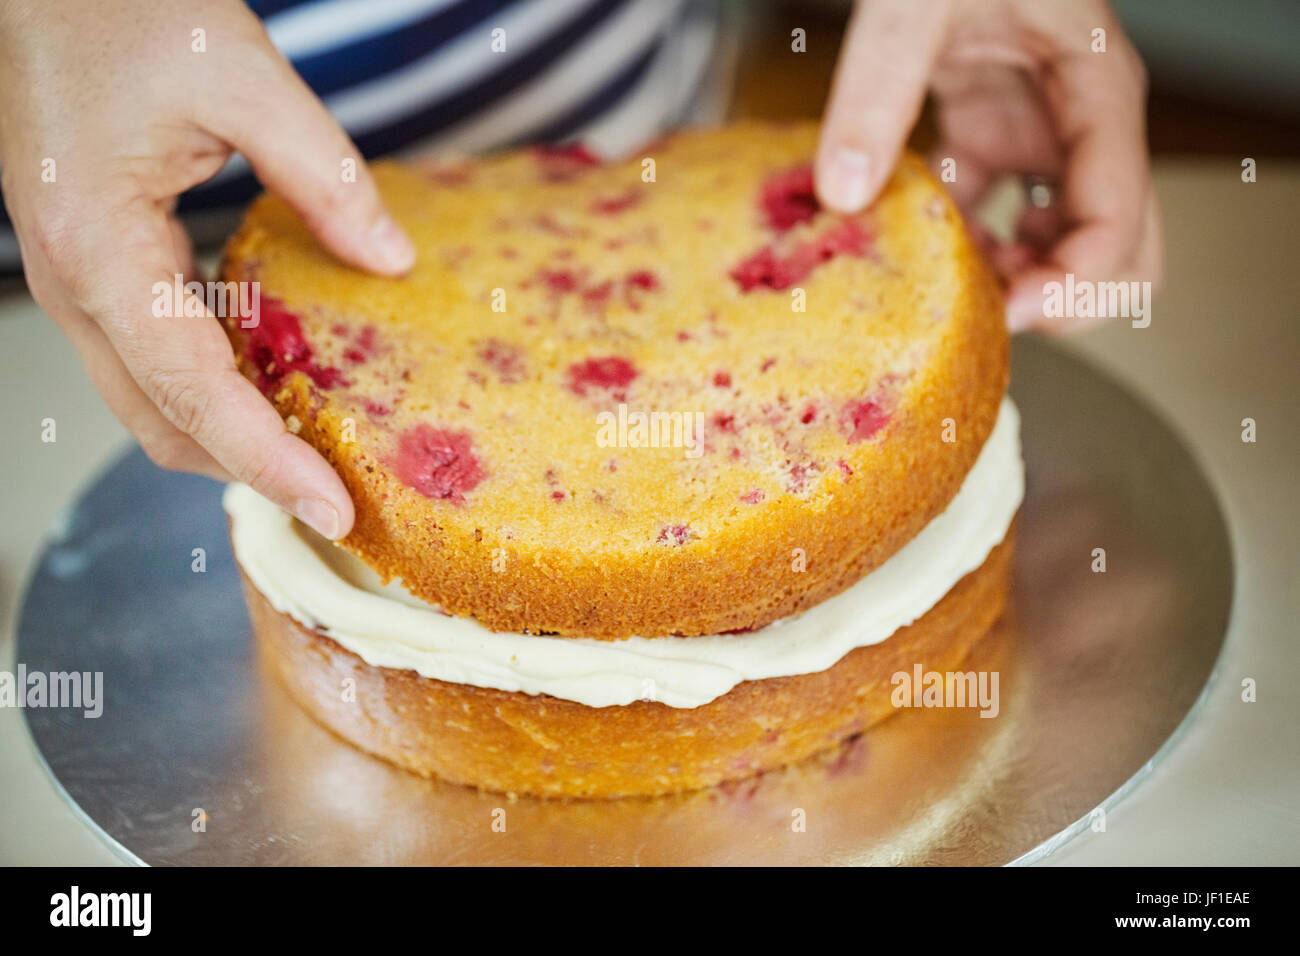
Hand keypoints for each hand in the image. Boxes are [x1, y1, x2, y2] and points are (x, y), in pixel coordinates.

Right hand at [0, 0, 414, 537]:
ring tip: (320, 450)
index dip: (266, 462)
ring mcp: (76, 282)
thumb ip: (324, 175)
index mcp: (100, 250)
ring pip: (151, 403)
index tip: (331, 508)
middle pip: (161, 423)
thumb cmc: (122, 11)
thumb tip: (392, 261)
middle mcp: (74, 284)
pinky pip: (154, 359)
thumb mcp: (241, 76)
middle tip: (340, 493)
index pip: (191, 394)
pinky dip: (214, 390)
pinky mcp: (96, 268)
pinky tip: (279, 380)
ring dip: (230, 437)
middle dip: (248, 470)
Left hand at [816, 0, 1162, 331]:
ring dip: (1016, 279)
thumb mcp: (912, 1)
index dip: (1079, 282)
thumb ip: (878, 89)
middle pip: (1121, 244)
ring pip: (1063, 240)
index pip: (1121, 215)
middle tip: (992, 319)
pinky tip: (915, 240)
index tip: (1013, 312)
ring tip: (948, 289)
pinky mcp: (993, 133)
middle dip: (1068, 297)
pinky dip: (965, 244)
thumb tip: (842, 191)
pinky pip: (998, 215)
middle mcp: (1080, 119)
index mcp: (1096, 87)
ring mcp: (1040, 131)